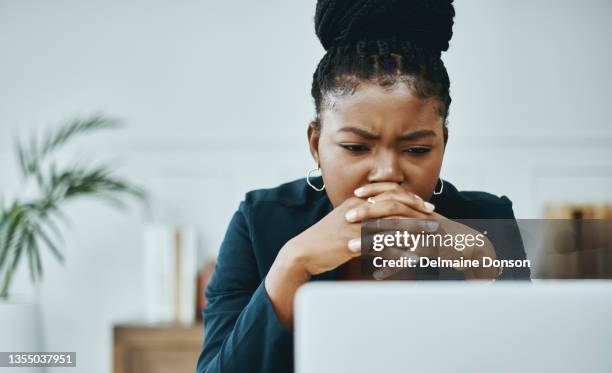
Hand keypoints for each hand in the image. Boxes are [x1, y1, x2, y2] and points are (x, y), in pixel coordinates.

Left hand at [350, 182, 501, 279]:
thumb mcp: (425, 225)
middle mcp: (423, 217)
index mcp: (419, 209)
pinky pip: (410, 259)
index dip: (374, 192)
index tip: (354, 195)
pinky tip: (377, 275)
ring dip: (372, 240)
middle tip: (347, 218)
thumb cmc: (446, 239)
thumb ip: (406, 219)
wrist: (476, 251)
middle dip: (367, 212)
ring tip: (352, 249)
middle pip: (392, 208)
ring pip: (397, 233)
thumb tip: (383, 216)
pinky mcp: (434, 252)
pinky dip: (393, 267)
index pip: (394, 193)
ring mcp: (429, 234)